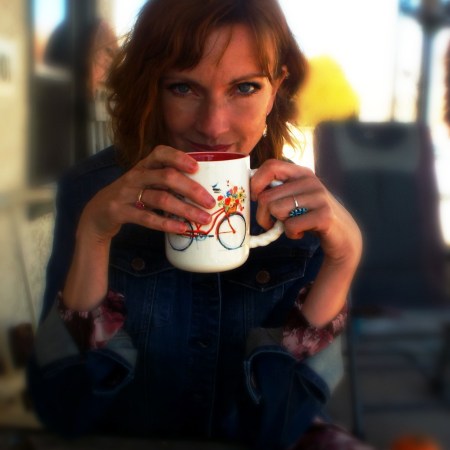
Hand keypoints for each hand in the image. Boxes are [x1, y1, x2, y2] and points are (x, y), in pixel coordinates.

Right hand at [78, 146, 215, 241]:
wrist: (97, 214)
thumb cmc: (130, 197)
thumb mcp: (145, 183)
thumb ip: (166, 182)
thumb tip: (202, 189)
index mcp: (144, 166)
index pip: (161, 153)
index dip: (179, 157)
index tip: (197, 167)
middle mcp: (135, 176)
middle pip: (166, 177)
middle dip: (191, 189)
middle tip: (210, 202)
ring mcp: (126, 193)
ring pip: (160, 199)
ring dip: (185, 210)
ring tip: (203, 219)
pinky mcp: (119, 211)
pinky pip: (147, 217)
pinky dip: (167, 224)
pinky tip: (182, 228)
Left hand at [250, 159, 361, 268]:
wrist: (343, 233)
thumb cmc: (310, 215)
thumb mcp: (296, 197)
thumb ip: (278, 190)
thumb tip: (250, 190)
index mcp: (301, 173)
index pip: (270, 166)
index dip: (255, 183)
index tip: (256, 198)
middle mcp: (310, 181)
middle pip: (267, 197)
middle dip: (263, 216)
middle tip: (274, 223)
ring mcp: (319, 197)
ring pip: (276, 210)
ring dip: (279, 225)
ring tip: (291, 226)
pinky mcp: (324, 215)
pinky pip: (291, 225)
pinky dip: (291, 234)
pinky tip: (301, 232)